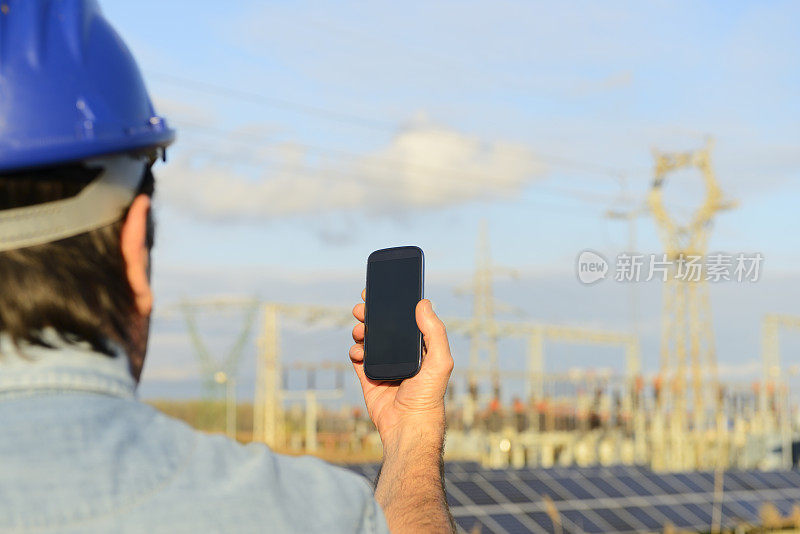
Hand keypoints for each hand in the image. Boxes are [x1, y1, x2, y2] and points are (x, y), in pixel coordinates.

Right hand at [349, 289, 453, 447]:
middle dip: (372, 313)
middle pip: (383, 325)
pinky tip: (358, 351)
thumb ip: (434, 331)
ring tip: (360, 329)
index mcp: (419, 346)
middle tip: (363, 307)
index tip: (381, 290)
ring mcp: (384, 364)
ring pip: (368, 338)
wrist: (407, 426)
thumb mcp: (440, 361)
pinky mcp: (368, 376)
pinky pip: (357, 357)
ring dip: (361, 329)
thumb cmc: (429, 395)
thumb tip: (423, 302)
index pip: (406, 319)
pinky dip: (355, 350)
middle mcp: (401, 353)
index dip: (394, 304)